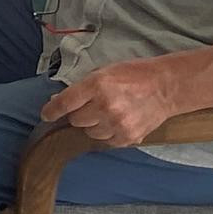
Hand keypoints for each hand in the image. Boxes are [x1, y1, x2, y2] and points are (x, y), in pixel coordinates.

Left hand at [41, 60, 174, 146]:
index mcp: (97, 85)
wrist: (166, 87)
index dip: (52, 110)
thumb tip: (58, 101)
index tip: (46, 115)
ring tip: (109, 112)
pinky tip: (118, 121)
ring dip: (93, 125)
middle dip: (80, 114)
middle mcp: (105, 106)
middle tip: (92, 106)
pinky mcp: (127, 137)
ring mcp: (117, 124)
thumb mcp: (104, 71)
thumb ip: (82, 87)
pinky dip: (107, 133)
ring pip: (89, 133)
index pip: (65, 103)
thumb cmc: (134, 75)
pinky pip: (105, 141)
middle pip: (76, 120)